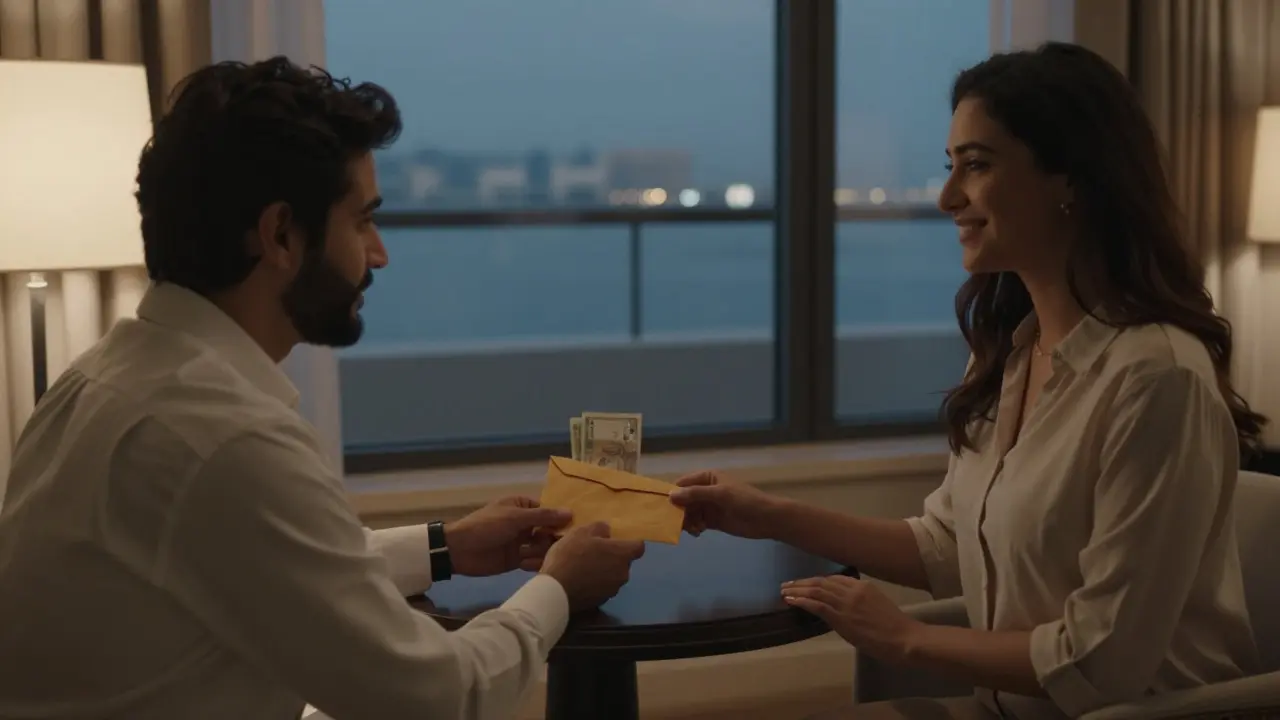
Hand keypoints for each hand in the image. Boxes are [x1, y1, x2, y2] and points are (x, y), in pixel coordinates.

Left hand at [446, 496, 572, 576]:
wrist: (459, 550)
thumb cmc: (486, 526)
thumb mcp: (515, 517)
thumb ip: (543, 516)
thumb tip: (570, 512)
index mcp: (522, 506)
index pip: (548, 511)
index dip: (562, 518)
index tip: (579, 526)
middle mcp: (524, 524)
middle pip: (548, 530)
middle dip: (556, 537)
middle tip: (568, 546)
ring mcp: (521, 542)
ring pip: (542, 546)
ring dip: (545, 551)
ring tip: (548, 556)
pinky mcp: (516, 560)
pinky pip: (532, 561)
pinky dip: (535, 563)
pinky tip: (532, 564)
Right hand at [540, 522, 645, 611]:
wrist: (556, 591)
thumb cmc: (570, 556)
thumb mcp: (581, 532)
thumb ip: (599, 528)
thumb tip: (607, 531)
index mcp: (622, 554)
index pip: (639, 547)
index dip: (630, 543)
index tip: (617, 541)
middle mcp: (623, 573)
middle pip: (624, 562)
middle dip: (613, 557)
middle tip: (595, 552)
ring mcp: (613, 590)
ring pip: (614, 576)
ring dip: (605, 571)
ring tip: (585, 567)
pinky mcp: (602, 601)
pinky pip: (603, 588)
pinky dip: (596, 584)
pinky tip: (580, 581)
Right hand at [668, 471, 782, 538]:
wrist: (766, 519)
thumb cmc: (745, 501)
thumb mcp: (720, 494)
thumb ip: (695, 494)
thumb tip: (671, 496)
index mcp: (707, 477)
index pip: (682, 483)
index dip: (672, 493)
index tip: (662, 506)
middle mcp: (705, 490)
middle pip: (683, 500)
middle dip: (679, 511)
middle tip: (677, 523)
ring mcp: (708, 506)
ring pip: (688, 513)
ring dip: (687, 521)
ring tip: (694, 529)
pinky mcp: (712, 520)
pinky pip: (696, 523)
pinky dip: (694, 527)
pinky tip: (698, 532)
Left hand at [781, 575, 920, 664]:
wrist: (904, 638)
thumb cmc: (896, 629)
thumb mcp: (878, 607)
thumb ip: (860, 603)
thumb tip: (844, 608)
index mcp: (863, 586)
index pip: (835, 579)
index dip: (818, 581)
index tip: (807, 583)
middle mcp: (853, 590)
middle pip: (822, 582)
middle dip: (803, 582)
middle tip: (788, 584)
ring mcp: (846, 602)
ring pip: (816, 590)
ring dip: (798, 590)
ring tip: (784, 591)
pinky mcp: (841, 616)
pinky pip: (816, 604)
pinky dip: (801, 600)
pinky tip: (790, 600)